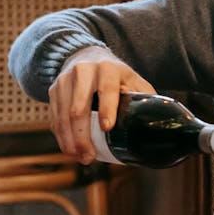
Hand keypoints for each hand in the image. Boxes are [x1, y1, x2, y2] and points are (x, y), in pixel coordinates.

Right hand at [49, 45, 155, 162]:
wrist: (87, 56)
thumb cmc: (117, 76)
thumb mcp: (134, 80)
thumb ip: (145, 99)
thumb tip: (160, 125)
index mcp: (108, 69)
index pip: (106, 89)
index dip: (107, 109)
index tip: (107, 128)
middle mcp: (83, 72)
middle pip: (79, 107)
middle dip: (83, 136)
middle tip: (90, 156)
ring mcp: (65, 80)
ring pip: (63, 115)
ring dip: (70, 140)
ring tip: (80, 158)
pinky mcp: (54, 90)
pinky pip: (55, 117)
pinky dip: (61, 136)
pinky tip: (70, 149)